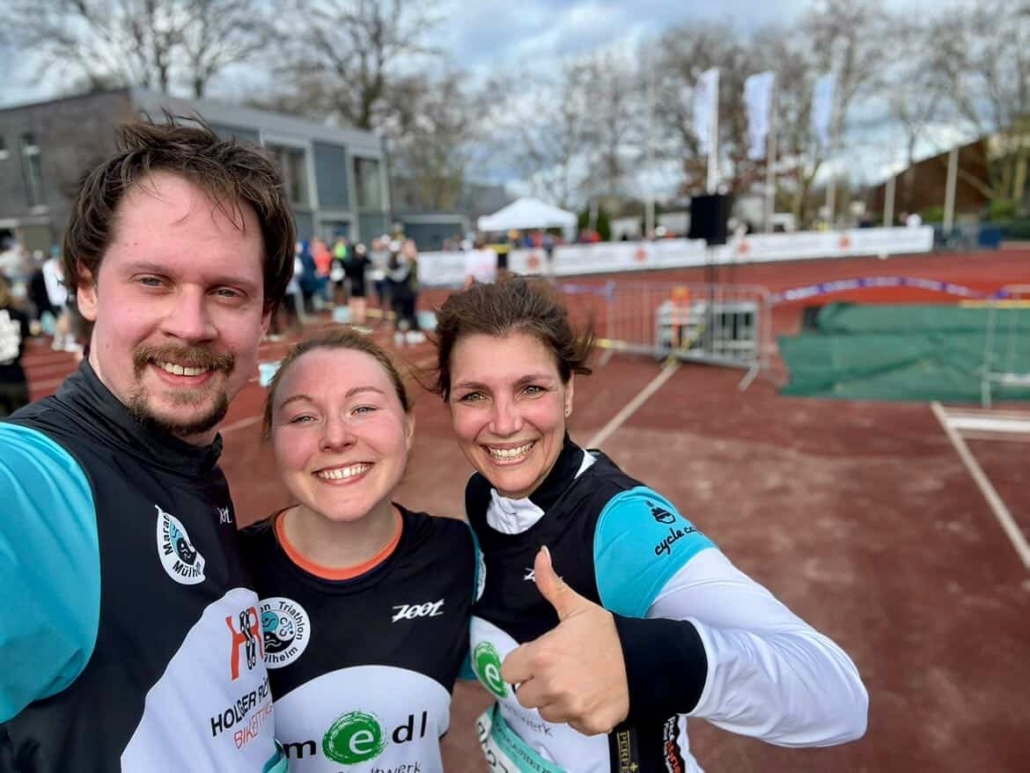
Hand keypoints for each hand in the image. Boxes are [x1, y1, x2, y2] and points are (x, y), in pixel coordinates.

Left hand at [500, 546, 629, 735]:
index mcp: (541, 657)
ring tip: (576, 682)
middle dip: (536, 684)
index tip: (539, 657)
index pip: (508, 671)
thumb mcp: (577, 608)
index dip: (522, 663)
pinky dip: (577, 714)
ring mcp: (570, 709)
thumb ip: (551, 584)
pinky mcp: (587, 725)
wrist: (644, 661)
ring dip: (555, 700)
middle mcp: (551, 687)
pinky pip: (570, 723)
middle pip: (524, 694)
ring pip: (545, 711)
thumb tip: (539, 553)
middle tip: (559, 669)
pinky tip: (591, 695)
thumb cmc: (606, 633)